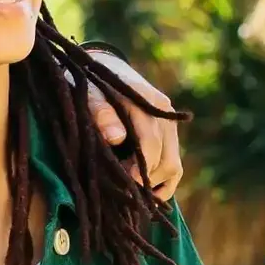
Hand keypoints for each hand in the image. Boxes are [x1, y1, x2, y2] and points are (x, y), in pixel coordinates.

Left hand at [82, 51, 185, 201]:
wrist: (104, 68)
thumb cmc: (91, 84)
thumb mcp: (89, 94)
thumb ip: (101, 113)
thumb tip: (116, 137)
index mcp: (145, 101)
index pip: (150, 143)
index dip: (138, 169)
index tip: (121, 185)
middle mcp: (163, 113)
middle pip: (165, 160)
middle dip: (143, 180)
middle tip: (119, 192)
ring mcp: (169, 125)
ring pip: (173, 166)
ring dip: (153, 184)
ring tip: (129, 193)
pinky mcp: (170, 136)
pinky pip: (175, 168)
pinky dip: (163, 186)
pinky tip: (144, 196)